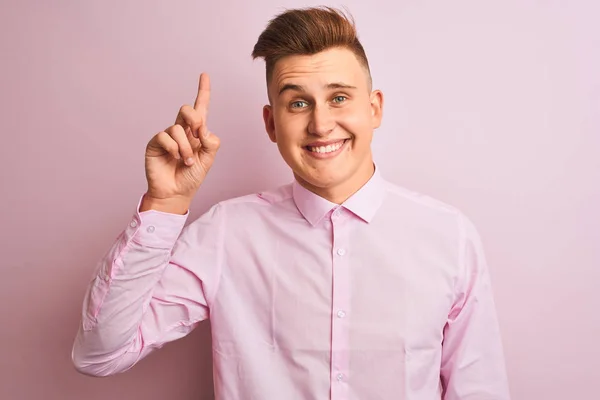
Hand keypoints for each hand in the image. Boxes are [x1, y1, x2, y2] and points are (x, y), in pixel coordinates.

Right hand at [141, 73, 219, 212]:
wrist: (176, 193)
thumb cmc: (191, 177)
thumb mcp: (208, 160)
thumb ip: (211, 142)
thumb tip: (204, 128)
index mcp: (197, 133)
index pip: (200, 108)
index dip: (203, 91)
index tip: (205, 75)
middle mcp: (181, 131)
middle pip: (187, 110)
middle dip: (195, 118)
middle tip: (198, 135)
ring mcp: (167, 136)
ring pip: (178, 128)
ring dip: (186, 147)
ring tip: (187, 161)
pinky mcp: (155, 143)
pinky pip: (165, 136)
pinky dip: (174, 149)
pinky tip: (175, 159)